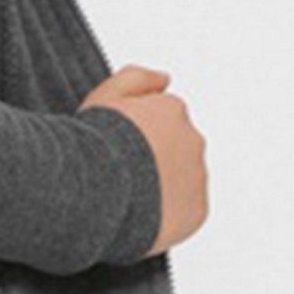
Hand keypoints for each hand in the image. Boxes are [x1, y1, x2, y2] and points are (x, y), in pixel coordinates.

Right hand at [78, 66, 207, 253]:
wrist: (97, 192)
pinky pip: (186, 212)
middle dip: (155, 161)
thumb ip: (136, 78)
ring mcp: (198, 176)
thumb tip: (165, 79)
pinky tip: (142, 216)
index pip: (161, 121)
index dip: (136, 136)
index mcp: (172, 110)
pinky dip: (168, 215)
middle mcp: (192, 140)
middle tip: (122, 175)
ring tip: (129, 198)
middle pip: (176, 150)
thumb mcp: (105, 95)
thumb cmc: (95, 146)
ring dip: (163, 187)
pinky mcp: (197, 210)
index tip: (116, 149)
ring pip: (183, 181)